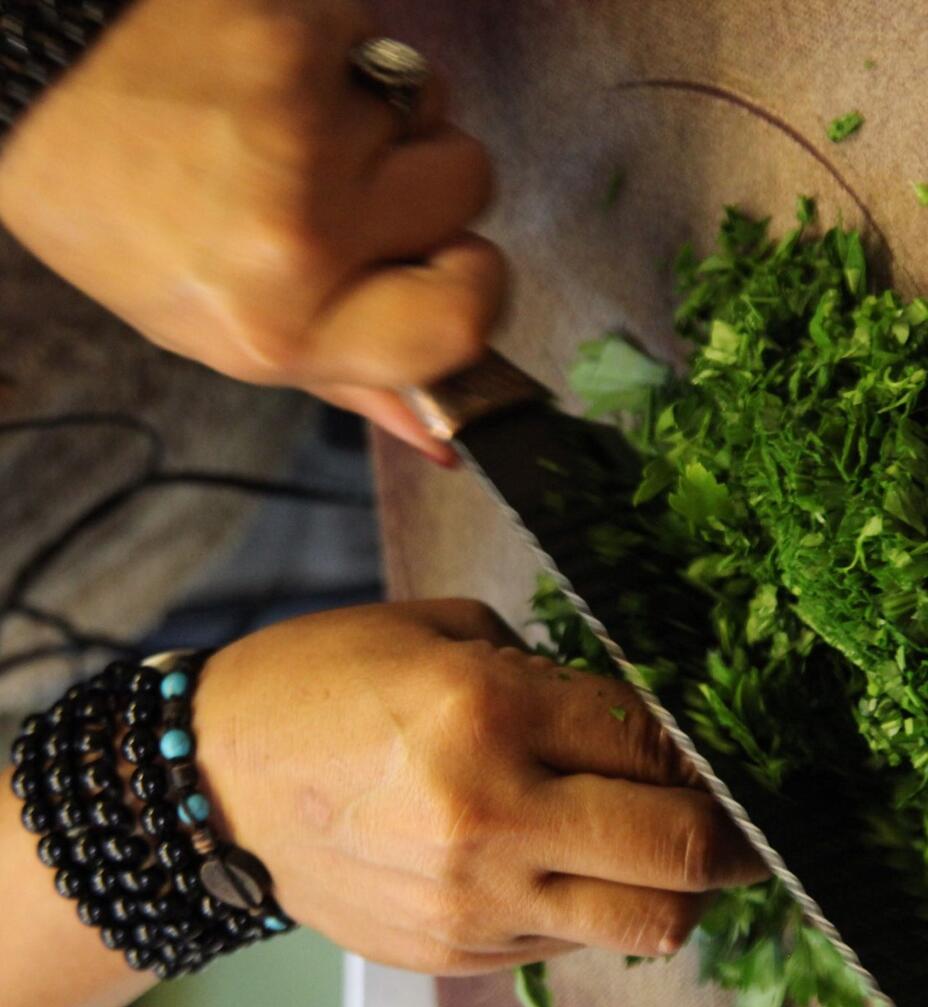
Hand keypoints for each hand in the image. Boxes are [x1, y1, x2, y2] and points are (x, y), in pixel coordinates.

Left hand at [0, 0, 504, 464]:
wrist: (32, 90)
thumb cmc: (120, 220)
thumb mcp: (223, 332)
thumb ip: (346, 382)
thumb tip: (445, 436)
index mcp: (281, 327)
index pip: (461, 323)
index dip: (473, 291)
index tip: (444, 267)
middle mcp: (301, 235)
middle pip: (468, 193)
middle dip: (427, 186)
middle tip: (345, 184)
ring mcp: (302, 124)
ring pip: (434, 111)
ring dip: (386, 119)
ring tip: (292, 127)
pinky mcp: (299, 29)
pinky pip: (386, 43)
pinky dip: (349, 56)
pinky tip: (273, 75)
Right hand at [193, 599, 768, 974]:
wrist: (212, 783)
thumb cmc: (319, 685)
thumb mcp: (438, 635)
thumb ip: (546, 675)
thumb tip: (630, 722)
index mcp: (487, 711)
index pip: (655, 743)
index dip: (704, 749)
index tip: (714, 748)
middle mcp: (491, 816)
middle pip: (680, 853)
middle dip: (732, 840)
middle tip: (739, 824)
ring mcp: (473, 901)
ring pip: (644, 925)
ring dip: (676, 890)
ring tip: (662, 856)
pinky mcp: (455, 954)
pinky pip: (567, 943)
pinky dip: (588, 909)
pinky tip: (557, 868)